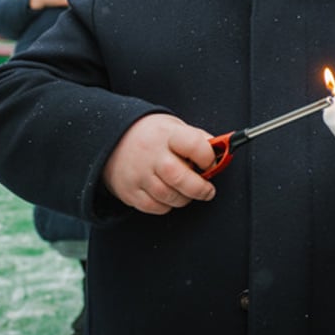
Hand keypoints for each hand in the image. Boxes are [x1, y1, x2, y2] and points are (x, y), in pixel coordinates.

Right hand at [102, 113, 216, 214]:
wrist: (112, 139)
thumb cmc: (151, 135)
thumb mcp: (174, 127)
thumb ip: (197, 139)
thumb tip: (222, 151)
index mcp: (166, 135)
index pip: (194, 145)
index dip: (208, 158)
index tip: (211, 163)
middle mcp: (151, 155)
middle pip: (180, 177)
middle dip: (200, 188)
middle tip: (208, 190)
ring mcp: (138, 174)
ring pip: (169, 196)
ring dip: (185, 198)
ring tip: (187, 191)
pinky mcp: (129, 191)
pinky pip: (155, 207)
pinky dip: (167, 206)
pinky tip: (169, 194)